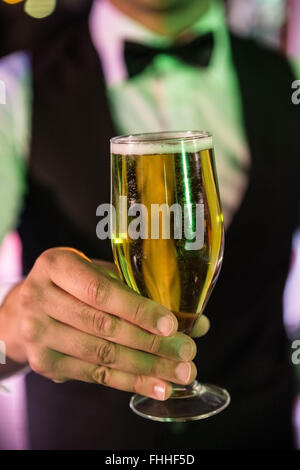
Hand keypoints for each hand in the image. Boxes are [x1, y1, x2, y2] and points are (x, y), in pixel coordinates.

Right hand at [3, 247, 208, 400]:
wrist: (25, 311)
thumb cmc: (72, 285)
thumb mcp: (97, 273)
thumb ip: (138, 291)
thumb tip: (195, 321)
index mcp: (56, 265)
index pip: (100, 291)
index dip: (137, 309)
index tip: (172, 324)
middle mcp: (40, 298)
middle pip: (104, 326)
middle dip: (151, 343)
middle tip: (187, 352)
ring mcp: (38, 334)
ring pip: (102, 355)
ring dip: (146, 368)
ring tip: (180, 374)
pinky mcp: (44, 364)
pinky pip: (95, 375)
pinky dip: (130, 383)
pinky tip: (157, 386)